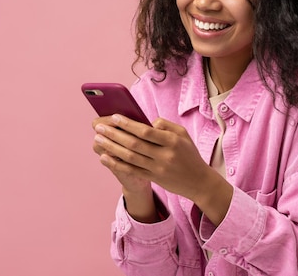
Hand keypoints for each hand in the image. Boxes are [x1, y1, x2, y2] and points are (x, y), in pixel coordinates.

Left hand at [94, 114, 232, 224]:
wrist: (198, 181)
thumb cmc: (189, 154)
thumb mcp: (182, 134)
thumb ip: (165, 125)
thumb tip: (145, 122)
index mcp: (172, 141)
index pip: (146, 131)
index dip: (128, 124)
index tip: (114, 117)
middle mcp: (164, 155)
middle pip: (134, 144)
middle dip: (114, 134)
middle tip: (99, 127)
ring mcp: (158, 169)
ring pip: (130, 157)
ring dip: (111, 147)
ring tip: (98, 139)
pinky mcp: (154, 179)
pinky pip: (131, 170)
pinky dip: (116, 164)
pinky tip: (104, 157)